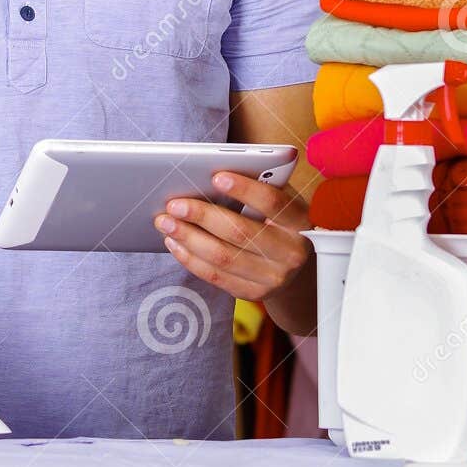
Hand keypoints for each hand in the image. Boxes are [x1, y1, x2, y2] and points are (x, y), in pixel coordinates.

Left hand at [152, 171, 310, 301]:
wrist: (297, 265)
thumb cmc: (281, 220)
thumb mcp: (282, 199)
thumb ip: (260, 185)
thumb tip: (212, 173)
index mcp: (300, 221)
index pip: (272, 202)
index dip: (244, 189)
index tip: (216, 177)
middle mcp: (291, 253)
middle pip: (240, 232)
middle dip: (202, 216)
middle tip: (174, 204)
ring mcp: (274, 278)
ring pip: (223, 257)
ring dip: (188, 238)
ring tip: (166, 222)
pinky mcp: (256, 293)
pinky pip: (217, 277)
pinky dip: (191, 259)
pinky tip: (175, 243)